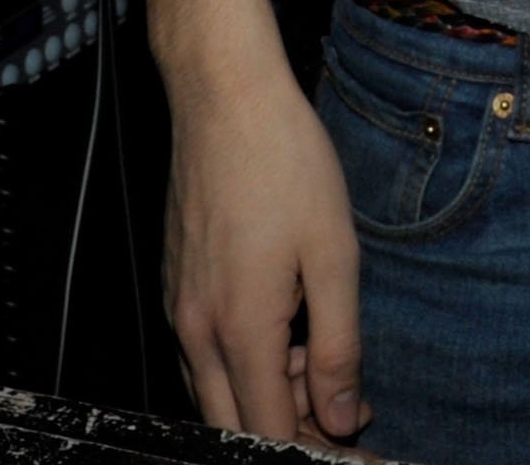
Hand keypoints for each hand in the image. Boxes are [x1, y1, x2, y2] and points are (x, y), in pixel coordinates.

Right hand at [163, 53, 365, 442]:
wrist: (225, 99)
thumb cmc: (285, 162)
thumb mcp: (334, 252)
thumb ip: (338, 345)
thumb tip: (343, 417)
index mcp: (239, 329)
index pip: (270, 433)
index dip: (316, 446)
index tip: (355, 432)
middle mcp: (195, 333)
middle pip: (235, 425)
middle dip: (291, 428)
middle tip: (342, 400)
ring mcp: (177, 312)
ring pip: (214, 395)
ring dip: (265, 395)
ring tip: (316, 351)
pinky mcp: (174, 290)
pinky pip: (202, 358)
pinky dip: (242, 364)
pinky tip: (283, 323)